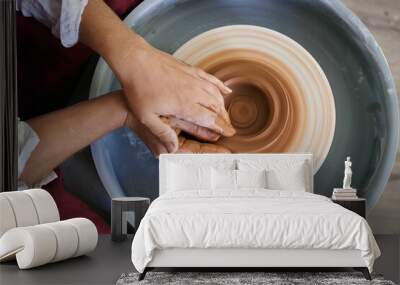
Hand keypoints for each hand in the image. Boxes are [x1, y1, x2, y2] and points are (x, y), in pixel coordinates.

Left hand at [79, 0, 234, 152]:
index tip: (230, 133)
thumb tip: (173, 149)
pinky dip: (220, 86)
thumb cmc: (139, 88)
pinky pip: (211, 79)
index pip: (210, 119)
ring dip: (223, 106)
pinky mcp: (190, 70)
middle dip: (224, 119)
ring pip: (216, 94)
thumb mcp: (146, 117)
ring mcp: (193, 79)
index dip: (222, 127)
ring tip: (226, 115)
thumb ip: (162, 133)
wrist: (136, 60)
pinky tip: (226, 91)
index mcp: (185, 105)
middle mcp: (194, 91)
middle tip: (229, 128)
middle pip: (216, 107)